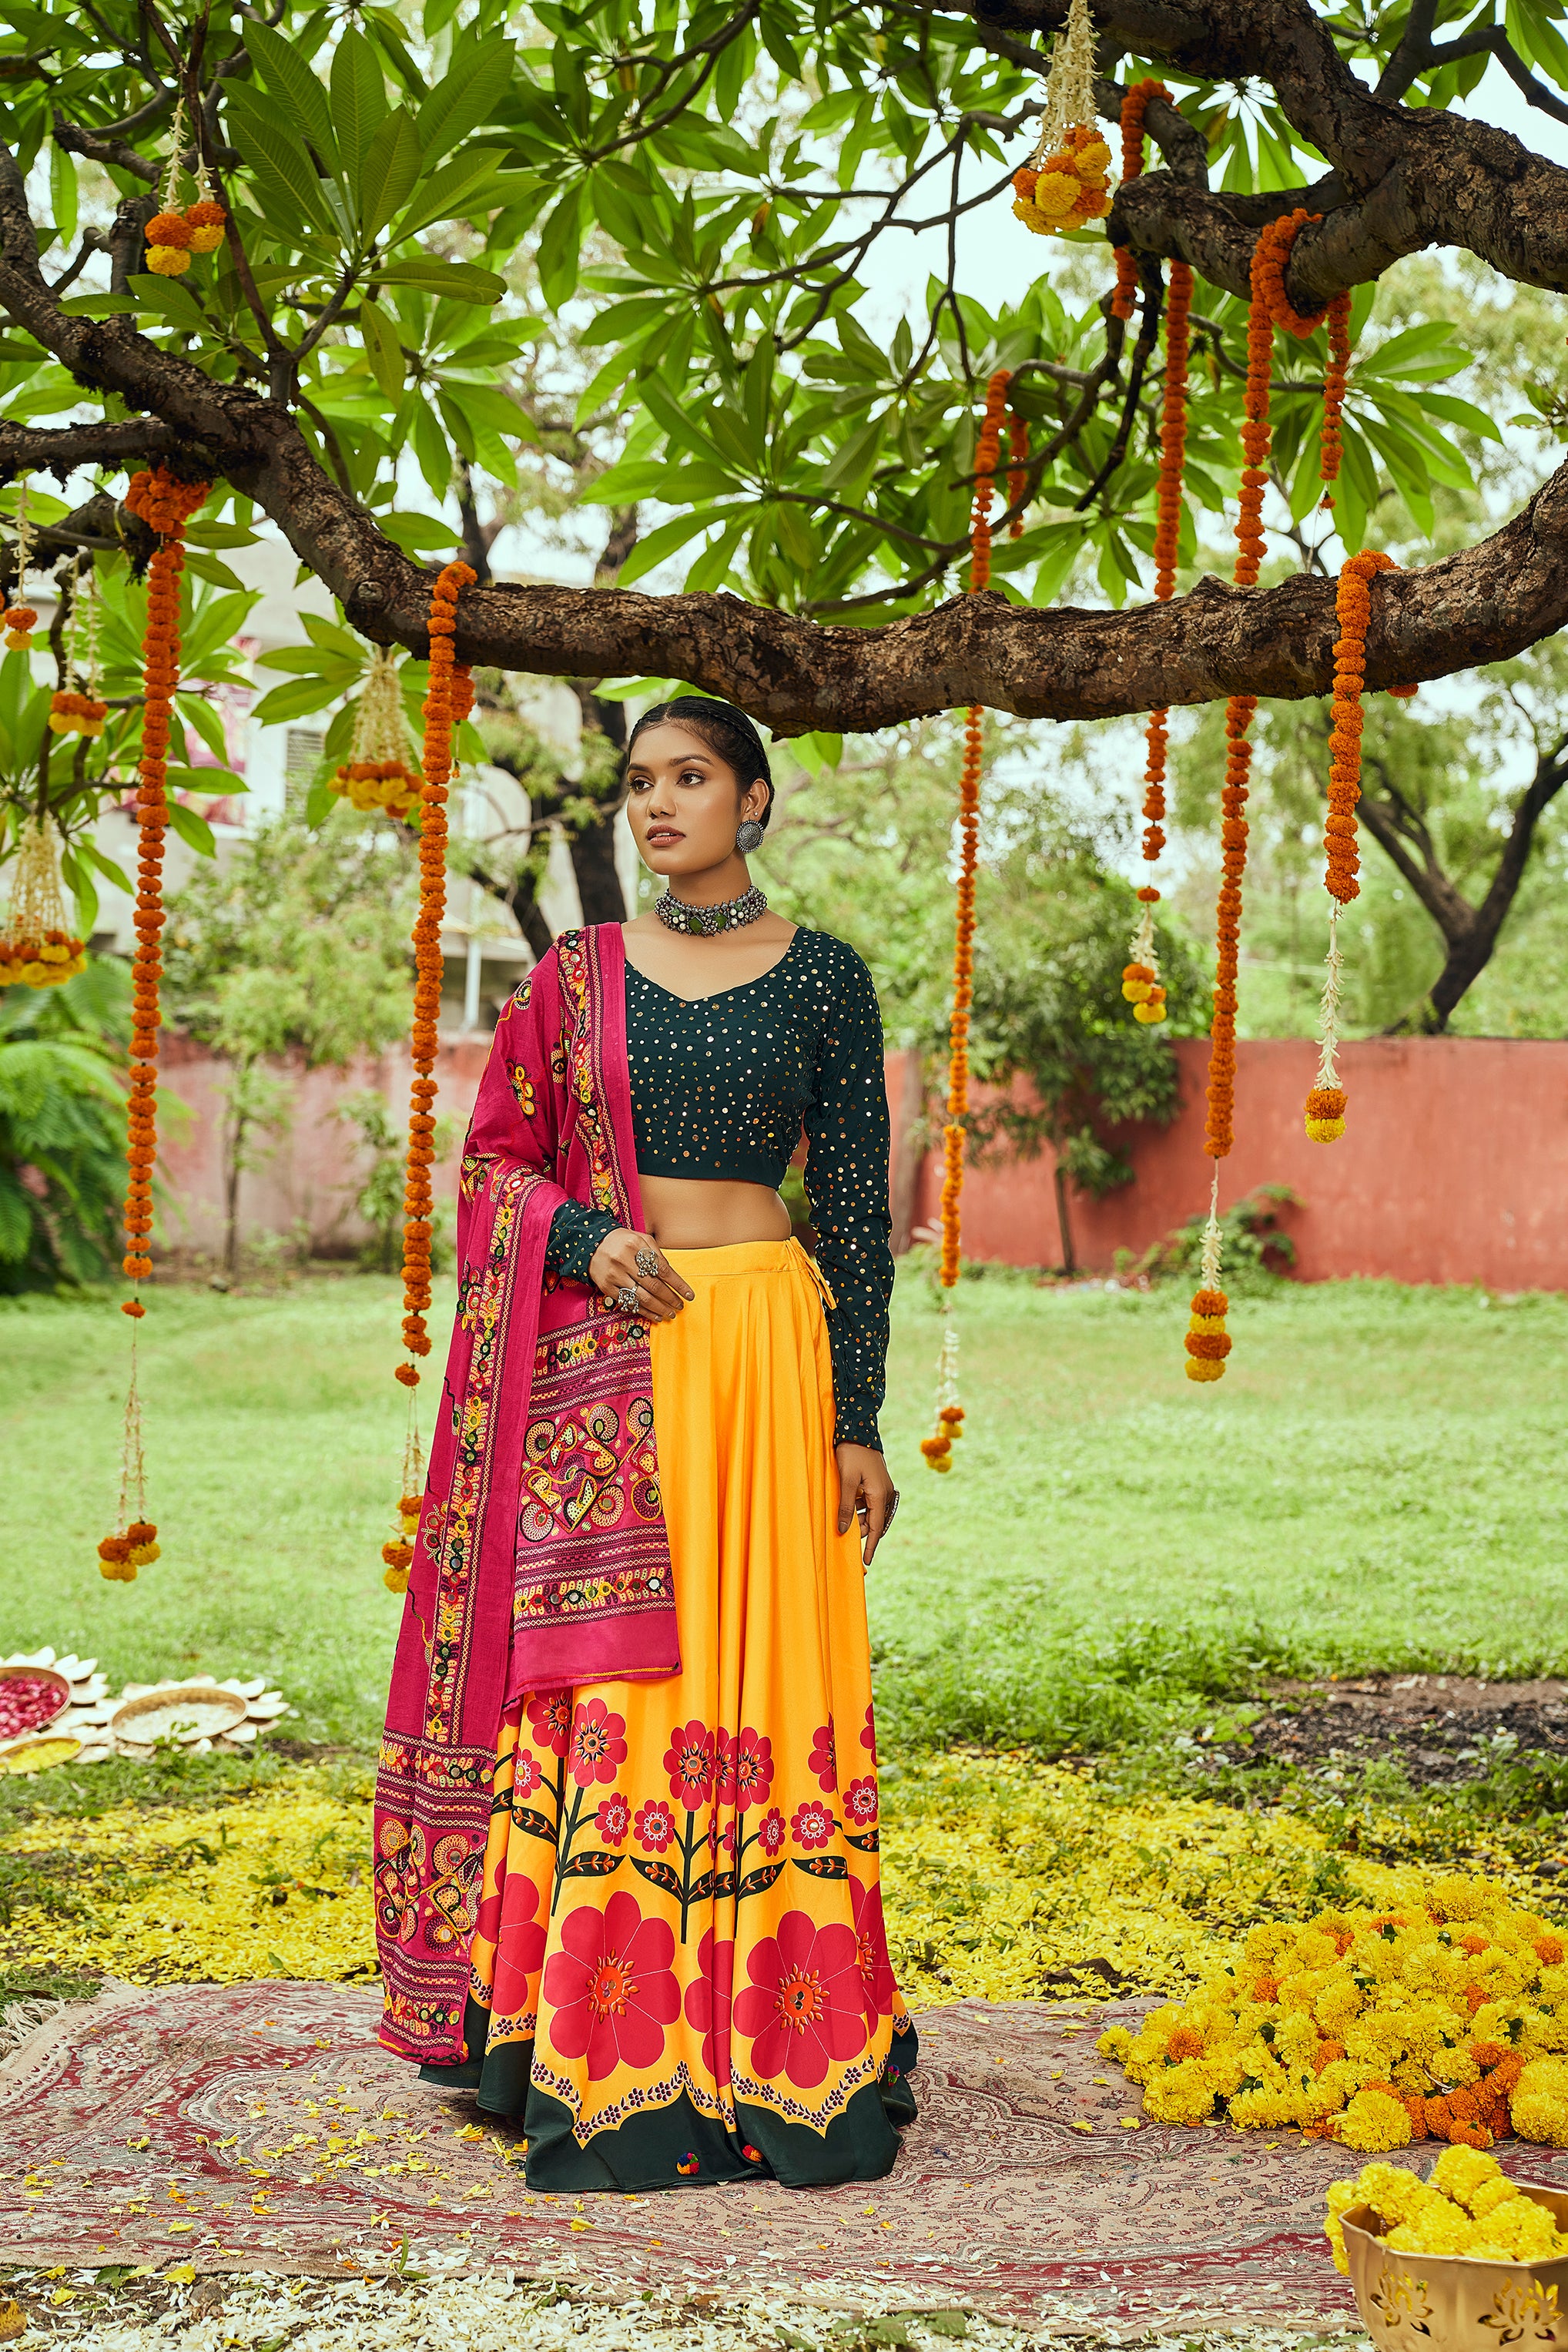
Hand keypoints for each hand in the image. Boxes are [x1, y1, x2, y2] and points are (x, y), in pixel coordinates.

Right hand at [588, 1228, 693, 1321]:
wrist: (592, 1244)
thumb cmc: (623, 1241)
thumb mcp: (641, 1239)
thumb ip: (657, 1254)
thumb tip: (672, 1276)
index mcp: (636, 1245)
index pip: (663, 1269)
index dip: (678, 1284)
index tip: (689, 1295)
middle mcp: (624, 1260)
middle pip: (654, 1286)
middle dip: (670, 1299)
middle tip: (679, 1306)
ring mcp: (614, 1275)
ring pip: (642, 1297)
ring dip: (659, 1308)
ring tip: (670, 1313)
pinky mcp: (606, 1287)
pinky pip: (629, 1302)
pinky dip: (644, 1311)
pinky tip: (654, 1315)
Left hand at [836, 1444, 896, 1568]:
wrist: (859, 1430)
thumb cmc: (852, 1453)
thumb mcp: (846, 1481)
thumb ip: (846, 1506)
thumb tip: (844, 1530)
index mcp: (880, 1495)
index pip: (876, 1528)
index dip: (870, 1545)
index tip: (866, 1561)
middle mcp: (885, 1494)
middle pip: (874, 1521)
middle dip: (861, 1531)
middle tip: (844, 1537)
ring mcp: (883, 1488)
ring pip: (871, 1512)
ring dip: (859, 1518)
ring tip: (843, 1520)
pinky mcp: (878, 1483)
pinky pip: (870, 1503)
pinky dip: (860, 1508)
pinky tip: (848, 1505)